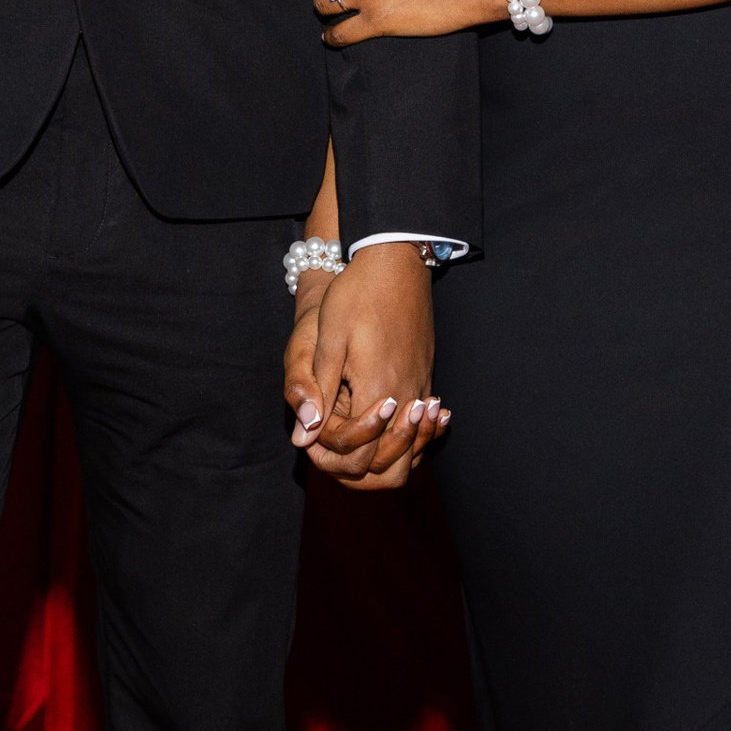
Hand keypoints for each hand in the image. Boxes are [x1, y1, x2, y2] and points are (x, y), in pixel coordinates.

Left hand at [283, 247, 446, 490]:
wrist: (395, 262)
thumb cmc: (355, 296)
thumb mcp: (327, 342)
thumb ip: (317, 392)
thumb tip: (303, 437)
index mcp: (377, 392)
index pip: (357, 453)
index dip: (330, 455)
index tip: (313, 440)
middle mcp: (406, 397)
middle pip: (390, 465)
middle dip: (359, 469)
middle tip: (330, 453)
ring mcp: (421, 387)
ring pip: (411, 450)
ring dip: (384, 457)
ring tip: (355, 448)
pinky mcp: (427, 377)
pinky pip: (420, 426)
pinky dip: (404, 438)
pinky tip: (384, 431)